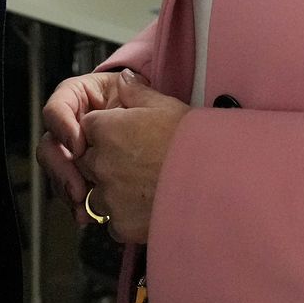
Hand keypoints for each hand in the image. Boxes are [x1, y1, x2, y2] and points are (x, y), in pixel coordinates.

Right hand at [38, 70, 145, 225]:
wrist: (160, 136)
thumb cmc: (149, 110)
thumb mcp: (144, 96)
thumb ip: (135, 90)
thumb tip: (128, 80)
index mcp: (79, 98)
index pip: (57, 107)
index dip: (63, 126)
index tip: (79, 145)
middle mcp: (70, 125)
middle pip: (49, 144)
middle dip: (61, 167)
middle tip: (78, 185)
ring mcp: (72, 151)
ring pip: (55, 170)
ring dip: (66, 188)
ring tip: (83, 204)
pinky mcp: (79, 174)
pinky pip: (69, 189)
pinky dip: (76, 204)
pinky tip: (86, 215)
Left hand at [78, 79, 190, 243]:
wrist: (216, 181)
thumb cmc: (191, 140)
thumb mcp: (165, 105)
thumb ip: (136, 90)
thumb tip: (123, 77)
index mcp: (106, 130)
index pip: (87, 127)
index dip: (105, 130)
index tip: (124, 136)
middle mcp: (101, 164)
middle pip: (87, 161)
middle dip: (104, 161)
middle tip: (135, 163)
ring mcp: (110, 197)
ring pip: (98, 195)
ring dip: (113, 192)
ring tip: (144, 188)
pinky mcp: (122, 224)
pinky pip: (114, 223)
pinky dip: (126, 217)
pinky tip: (149, 208)